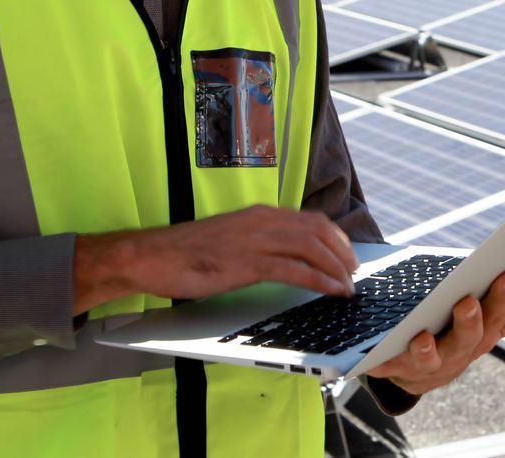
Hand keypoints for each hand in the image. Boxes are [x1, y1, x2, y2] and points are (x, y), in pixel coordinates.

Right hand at [72, 205, 357, 313]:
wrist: (150, 256)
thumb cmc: (185, 253)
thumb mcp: (230, 240)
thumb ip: (257, 242)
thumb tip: (283, 257)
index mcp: (259, 214)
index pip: (311, 220)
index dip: (336, 238)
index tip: (347, 256)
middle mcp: (261, 221)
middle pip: (319, 230)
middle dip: (343, 253)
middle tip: (354, 273)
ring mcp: (255, 240)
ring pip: (312, 247)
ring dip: (337, 268)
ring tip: (348, 286)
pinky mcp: (246, 263)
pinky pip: (295, 270)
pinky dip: (321, 280)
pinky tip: (332, 291)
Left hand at [366, 272, 504, 395]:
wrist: (414, 369)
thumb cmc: (457, 331)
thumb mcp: (491, 316)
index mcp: (485, 334)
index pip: (502, 317)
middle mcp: (460, 353)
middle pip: (469, 338)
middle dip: (470, 321)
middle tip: (468, 301)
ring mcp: (428, 365)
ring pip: (431, 358)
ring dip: (428, 349)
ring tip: (423, 336)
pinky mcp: (395, 369)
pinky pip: (387, 366)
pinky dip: (382, 362)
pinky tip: (375, 356)